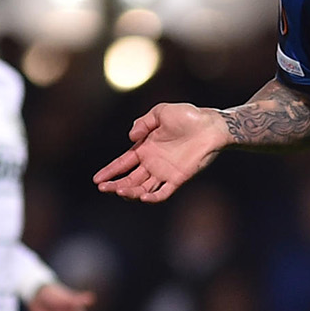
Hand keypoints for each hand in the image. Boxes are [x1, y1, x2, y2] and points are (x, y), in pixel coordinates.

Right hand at [94, 103, 229, 201]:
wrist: (212, 125)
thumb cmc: (188, 116)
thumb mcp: (160, 112)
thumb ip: (143, 122)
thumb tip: (131, 138)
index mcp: (146, 148)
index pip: (123, 163)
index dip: (110, 171)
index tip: (97, 180)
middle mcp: (153, 163)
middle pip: (130, 179)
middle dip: (115, 185)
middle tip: (104, 188)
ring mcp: (165, 172)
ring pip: (143, 188)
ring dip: (130, 192)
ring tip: (119, 191)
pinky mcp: (179, 178)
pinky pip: (164, 192)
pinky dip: (153, 197)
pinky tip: (143, 198)